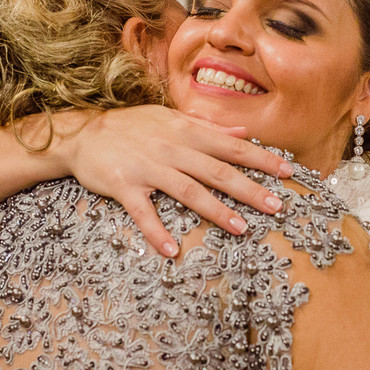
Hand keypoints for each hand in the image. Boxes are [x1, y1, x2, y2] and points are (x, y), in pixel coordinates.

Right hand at [49, 106, 292, 256]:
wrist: (81, 133)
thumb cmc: (129, 127)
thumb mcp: (169, 118)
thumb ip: (206, 127)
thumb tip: (242, 132)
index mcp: (185, 132)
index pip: (231, 146)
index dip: (262, 159)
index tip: (288, 172)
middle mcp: (171, 148)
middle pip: (217, 170)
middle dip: (249, 189)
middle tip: (276, 206)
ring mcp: (148, 167)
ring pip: (188, 190)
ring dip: (215, 210)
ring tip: (240, 228)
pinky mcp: (124, 186)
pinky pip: (143, 212)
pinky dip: (156, 232)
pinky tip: (170, 251)